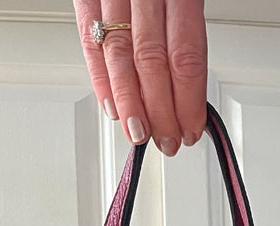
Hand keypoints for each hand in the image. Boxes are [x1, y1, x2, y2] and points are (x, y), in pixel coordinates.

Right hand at [74, 0, 207, 153]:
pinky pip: (89, 38)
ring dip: (130, 103)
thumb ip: (186, 32)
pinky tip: (112, 105)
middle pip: (152, 62)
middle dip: (160, 111)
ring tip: (140, 132)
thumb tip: (191, 91)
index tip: (190, 128)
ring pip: (120, 55)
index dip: (188, 100)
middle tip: (167, 140)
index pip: (186, 56)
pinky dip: (100, 77)